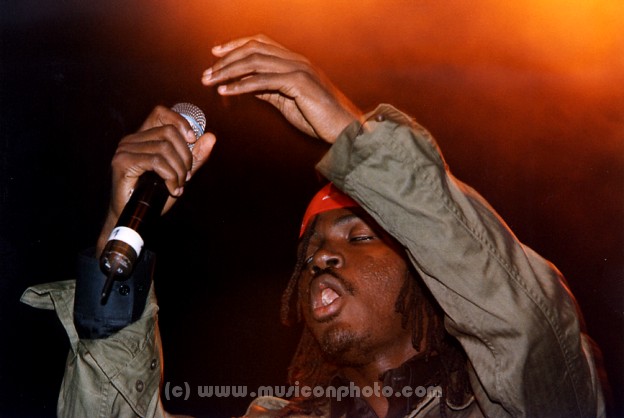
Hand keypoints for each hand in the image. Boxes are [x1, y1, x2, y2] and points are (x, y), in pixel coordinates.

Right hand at [96, 106, 215, 254]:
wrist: (135, 218)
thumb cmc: (154, 197)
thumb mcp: (180, 174)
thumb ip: (195, 157)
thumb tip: (210, 136)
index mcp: (143, 137)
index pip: (161, 113)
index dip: (180, 121)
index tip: (192, 139)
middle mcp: (131, 139)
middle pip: (168, 132)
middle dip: (186, 155)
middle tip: (186, 176)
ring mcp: (125, 150)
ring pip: (164, 148)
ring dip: (179, 170)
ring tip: (179, 185)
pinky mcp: (122, 162)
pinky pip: (156, 162)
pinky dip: (170, 176)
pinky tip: (173, 189)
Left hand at [202, 34, 362, 142]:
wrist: (345, 129)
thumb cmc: (319, 118)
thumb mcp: (288, 101)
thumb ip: (268, 90)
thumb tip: (246, 85)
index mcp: (295, 62)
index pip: (260, 43)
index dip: (236, 45)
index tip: (216, 54)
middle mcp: (296, 60)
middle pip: (254, 49)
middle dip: (226, 59)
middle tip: (207, 72)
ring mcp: (299, 70)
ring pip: (255, 62)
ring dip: (228, 71)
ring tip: (210, 80)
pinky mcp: (299, 84)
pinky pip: (263, 81)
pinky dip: (241, 85)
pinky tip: (225, 91)